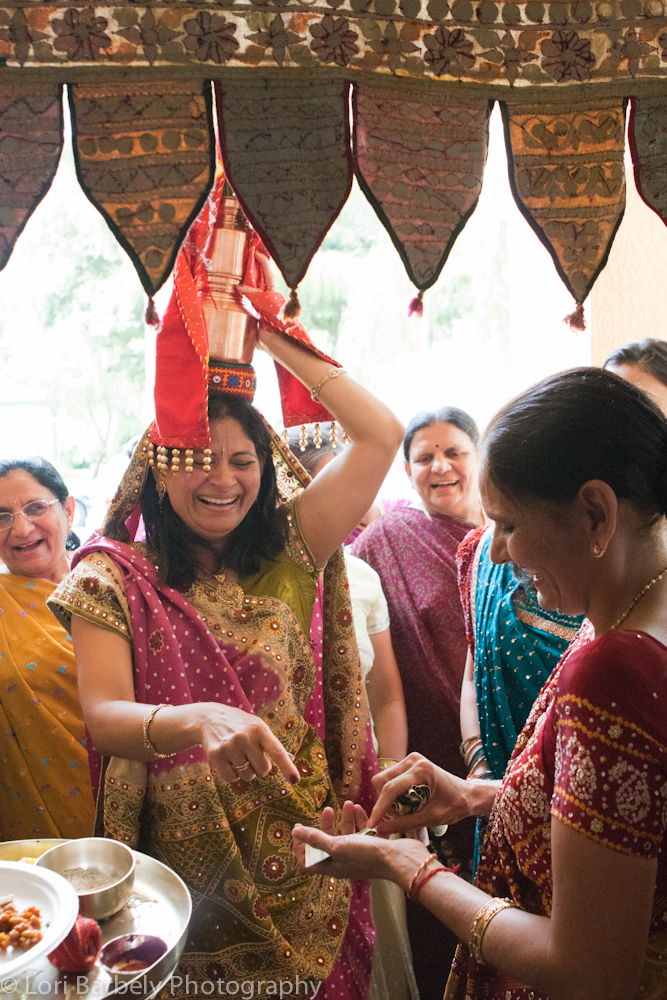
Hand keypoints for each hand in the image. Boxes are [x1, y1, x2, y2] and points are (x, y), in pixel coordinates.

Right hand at [195, 704, 299, 784]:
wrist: (209, 718)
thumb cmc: (240, 725)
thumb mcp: (257, 727)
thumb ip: (271, 744)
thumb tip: (290, 760)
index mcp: (260, 729)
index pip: (277, 751)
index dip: (287, 767)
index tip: (295, 780)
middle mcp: (245, 737)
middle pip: (262, 770)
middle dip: (259, 768)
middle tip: (251, 757)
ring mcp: (230, 746)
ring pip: (247, 776)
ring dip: (245, 772)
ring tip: (238, 756)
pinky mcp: (216, 755)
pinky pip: (231, 778)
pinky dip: (232, 775)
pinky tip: (228, 761)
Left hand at [292, 802, 429, 887]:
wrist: (400, 859)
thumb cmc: (366, 855)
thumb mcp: (337, 846)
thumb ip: (316, 838)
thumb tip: (294, 832)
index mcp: (332, 866)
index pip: (308, 862)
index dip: (301, 848)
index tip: (299, 830)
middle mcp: (344, 861)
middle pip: (328, 844)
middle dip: (325, 826)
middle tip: (326, 810)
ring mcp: (359, 854)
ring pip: (346, 834)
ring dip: (344, 819)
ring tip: (346, 803)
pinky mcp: (373, 846)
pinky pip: (362, 831)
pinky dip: (358, 819)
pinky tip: (358, 808)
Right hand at [368, 752, 484, 833]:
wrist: (468, 794)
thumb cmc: (455, 805)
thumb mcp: (432, 818)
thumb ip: (405, 823)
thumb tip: (381, 830)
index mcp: (421, 770)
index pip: (391, 788)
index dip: (379, 808)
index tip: (372, 825)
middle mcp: (413, 760)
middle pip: (382, 781)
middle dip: (383, 802)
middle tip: (395, 818)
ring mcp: (410, 760)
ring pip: (384, 779)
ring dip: (387, 798)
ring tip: (402, 811)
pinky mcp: (409, 764)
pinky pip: (391, 778)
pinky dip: (392, 793)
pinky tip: (404, 804)